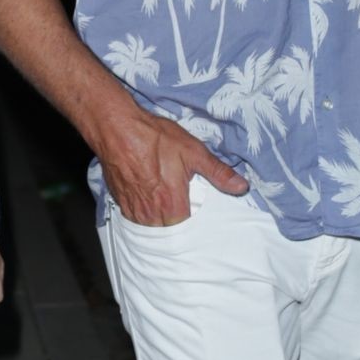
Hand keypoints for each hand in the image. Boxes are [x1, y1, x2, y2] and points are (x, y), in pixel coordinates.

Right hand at [98, 107, 248, 226]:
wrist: (117, 128)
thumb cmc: (154, 138)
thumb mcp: (193, 151)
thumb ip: (218, 173)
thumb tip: (242, 187)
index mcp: (173, 205)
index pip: (190, 230)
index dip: (196, 223)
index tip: (200, 214)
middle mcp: (152, 214)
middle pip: (171, 229)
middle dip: (179, 220)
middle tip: (182, 203)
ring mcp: (135, 210)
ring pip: (153, 226)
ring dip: (161, 218)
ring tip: (166, 201)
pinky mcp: (122, 203)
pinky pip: (138, 218)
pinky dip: (146, 212)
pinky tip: (150, 197)